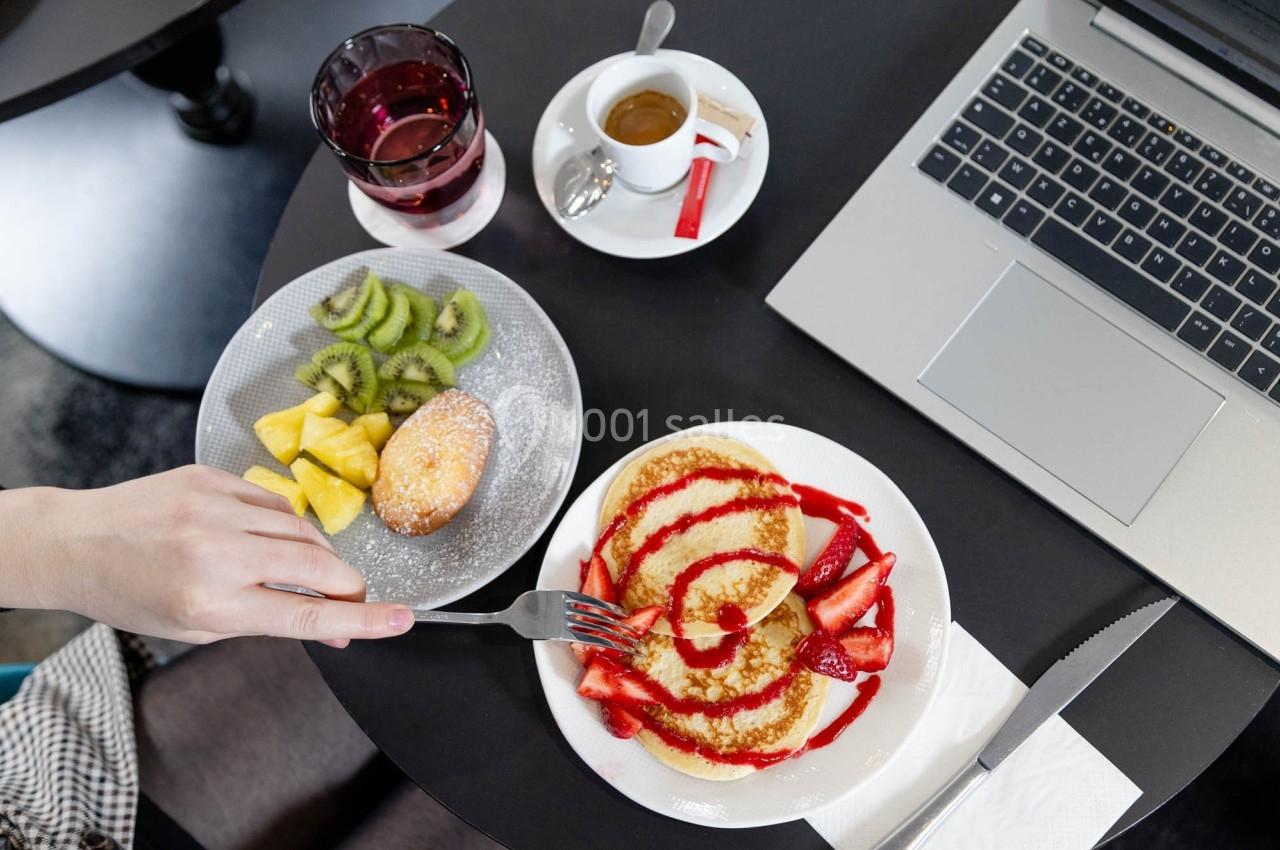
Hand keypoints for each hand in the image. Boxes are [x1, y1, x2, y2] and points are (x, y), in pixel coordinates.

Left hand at [1, 465, 412, 646]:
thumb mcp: (198, 626)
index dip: (362, 620)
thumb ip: (268, 620)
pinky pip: (274, 502)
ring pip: (303, 530)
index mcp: (210, 603)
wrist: (76, 542)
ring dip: (316, 555)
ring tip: (297, 570)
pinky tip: (263, 538)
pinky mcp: (210, 478)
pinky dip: (282, 524)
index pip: (305, 615)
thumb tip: (335, 626)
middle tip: (352, 598)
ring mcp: (214, 508)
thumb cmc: (133, 594)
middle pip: (317, 566)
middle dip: (347, 585)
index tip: (401, 621)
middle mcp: (214, 552)